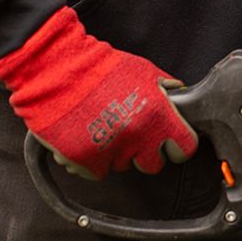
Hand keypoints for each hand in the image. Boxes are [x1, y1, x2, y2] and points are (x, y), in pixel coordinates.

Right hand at [0, 7, 197, 179]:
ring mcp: (111, 151)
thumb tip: (180, 96)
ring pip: (123, 166)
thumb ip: (166, 88)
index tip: (171, 144)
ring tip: (104, 128)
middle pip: (153, 165)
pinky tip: (88, 138)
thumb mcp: (144, 71)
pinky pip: (97, 172)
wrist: (56, 71)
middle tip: (134, 136)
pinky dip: (92, 161)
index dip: (178, 146)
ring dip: (117, 154)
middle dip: (146, 154)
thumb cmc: (100, 67)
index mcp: (158, 116)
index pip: (185, 149)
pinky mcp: (84, 161)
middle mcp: (138, 137)